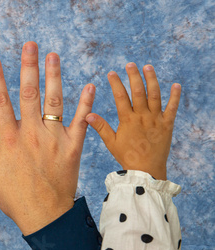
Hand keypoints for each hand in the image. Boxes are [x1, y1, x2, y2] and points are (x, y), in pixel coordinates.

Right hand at [0, 42, 95, 235]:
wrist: (46, 217)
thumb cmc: (14, 198)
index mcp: (9, 140)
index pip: (0, 102)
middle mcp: (32, 135)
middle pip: (28, 94)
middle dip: (28, 67)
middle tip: (30, 45)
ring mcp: (54, 140)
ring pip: (54, 102)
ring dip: (54, 76)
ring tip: (53, 55)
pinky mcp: (73, 148)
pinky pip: (81, 122)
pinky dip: (86, 104)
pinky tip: (89, 86)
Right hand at [85, 63, 180, 179]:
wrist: (147, 171)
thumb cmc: (127, 157)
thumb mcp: (111, 142)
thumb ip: (101, 127)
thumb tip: (87, 115)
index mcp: (128, 120)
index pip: (120, 96)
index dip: (116, 83)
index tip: (112, 73)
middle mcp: (143, 117)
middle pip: (138, 91)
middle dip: (133, 76)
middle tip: (130, 64)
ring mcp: (156, 120)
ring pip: (155, 95)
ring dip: (152, 79)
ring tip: (148, 67)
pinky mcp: (167, 125)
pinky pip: (172, 108)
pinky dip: (175, 96)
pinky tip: (176, 85)